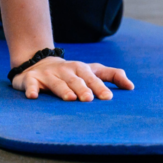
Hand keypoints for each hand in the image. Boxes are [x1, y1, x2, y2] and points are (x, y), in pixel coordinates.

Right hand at [10, 55, 134, 100]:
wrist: (38, 63)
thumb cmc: (72, 72)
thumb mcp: (91, 70)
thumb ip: (111, 75)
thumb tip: (131, 86)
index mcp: (80, 69)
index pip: (92, 77)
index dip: (100, 86)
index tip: (108, 97)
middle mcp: (65, 70)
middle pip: (75, 80)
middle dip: (82, 88)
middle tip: (89, 99)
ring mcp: (48, 75)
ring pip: (56, 83)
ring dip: (63, 90)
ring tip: (70, 99)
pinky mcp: (31, 80)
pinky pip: (30, 84)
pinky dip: (31, 89)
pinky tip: (33, 96)